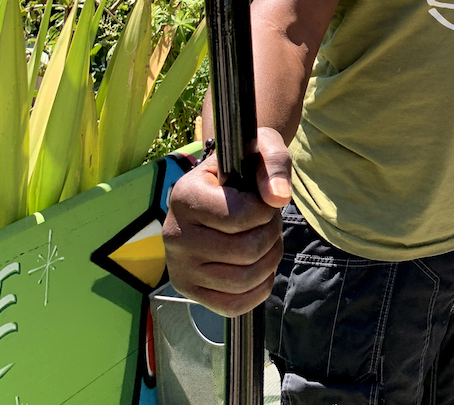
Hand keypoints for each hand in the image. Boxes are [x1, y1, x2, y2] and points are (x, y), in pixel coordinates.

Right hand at [162, 127, 291, 315]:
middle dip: (271, 234)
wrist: (220, 187)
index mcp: (184, 195)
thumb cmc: (243, 165)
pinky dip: (259, 288)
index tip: (263, 199)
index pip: (238, 216)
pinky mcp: (189, 291)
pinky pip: (234, 305)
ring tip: (266, 240)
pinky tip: (260, 265)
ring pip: (243, 280)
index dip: (265, 210)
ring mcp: (180, 267)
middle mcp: (175, 234)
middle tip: (268, 221)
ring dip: (270, 260)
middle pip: (246, 251)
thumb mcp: (260, 148)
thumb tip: (279, 198)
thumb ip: (273, 164)